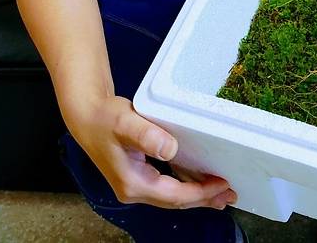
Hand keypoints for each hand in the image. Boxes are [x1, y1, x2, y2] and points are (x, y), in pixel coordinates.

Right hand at [68, 94, 235, 208]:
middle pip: (175, 202)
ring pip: (172, 196)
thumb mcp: (125, 122)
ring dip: (197, 195)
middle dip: (203, 199)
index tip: (221, 184)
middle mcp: (135, 189)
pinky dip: (185, 186)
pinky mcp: (138, 174)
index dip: (199, 193)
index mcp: (133, 184)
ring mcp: (136, 184)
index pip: (173, 196)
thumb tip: (169, 149)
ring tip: (220, 193)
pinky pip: (167, 186)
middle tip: (230, 194)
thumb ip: (146, 135)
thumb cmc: (104, 117)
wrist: (86, 114)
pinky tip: (197, 181)